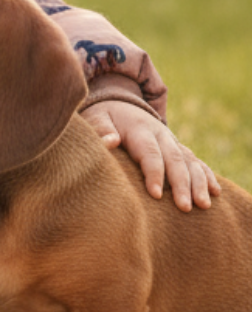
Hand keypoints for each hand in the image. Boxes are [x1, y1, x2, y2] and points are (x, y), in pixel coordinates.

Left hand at [83, 100, 220, 210]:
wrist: (119, 104)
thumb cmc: (103, 117)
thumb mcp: (96, 117)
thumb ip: (101, 129)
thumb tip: (110, 141)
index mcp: (139, 129)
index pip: (149, 153)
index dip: (154, 173)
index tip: (155, 195)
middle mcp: (161, 135)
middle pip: (174, 160)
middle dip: (181, 184)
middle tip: (184, 207)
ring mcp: (172, 142)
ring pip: (190, 162)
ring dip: (199, 183)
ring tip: (204, 206)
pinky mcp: (178, 148)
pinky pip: (196, 162)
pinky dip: (207, 176)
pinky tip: (216, 193)